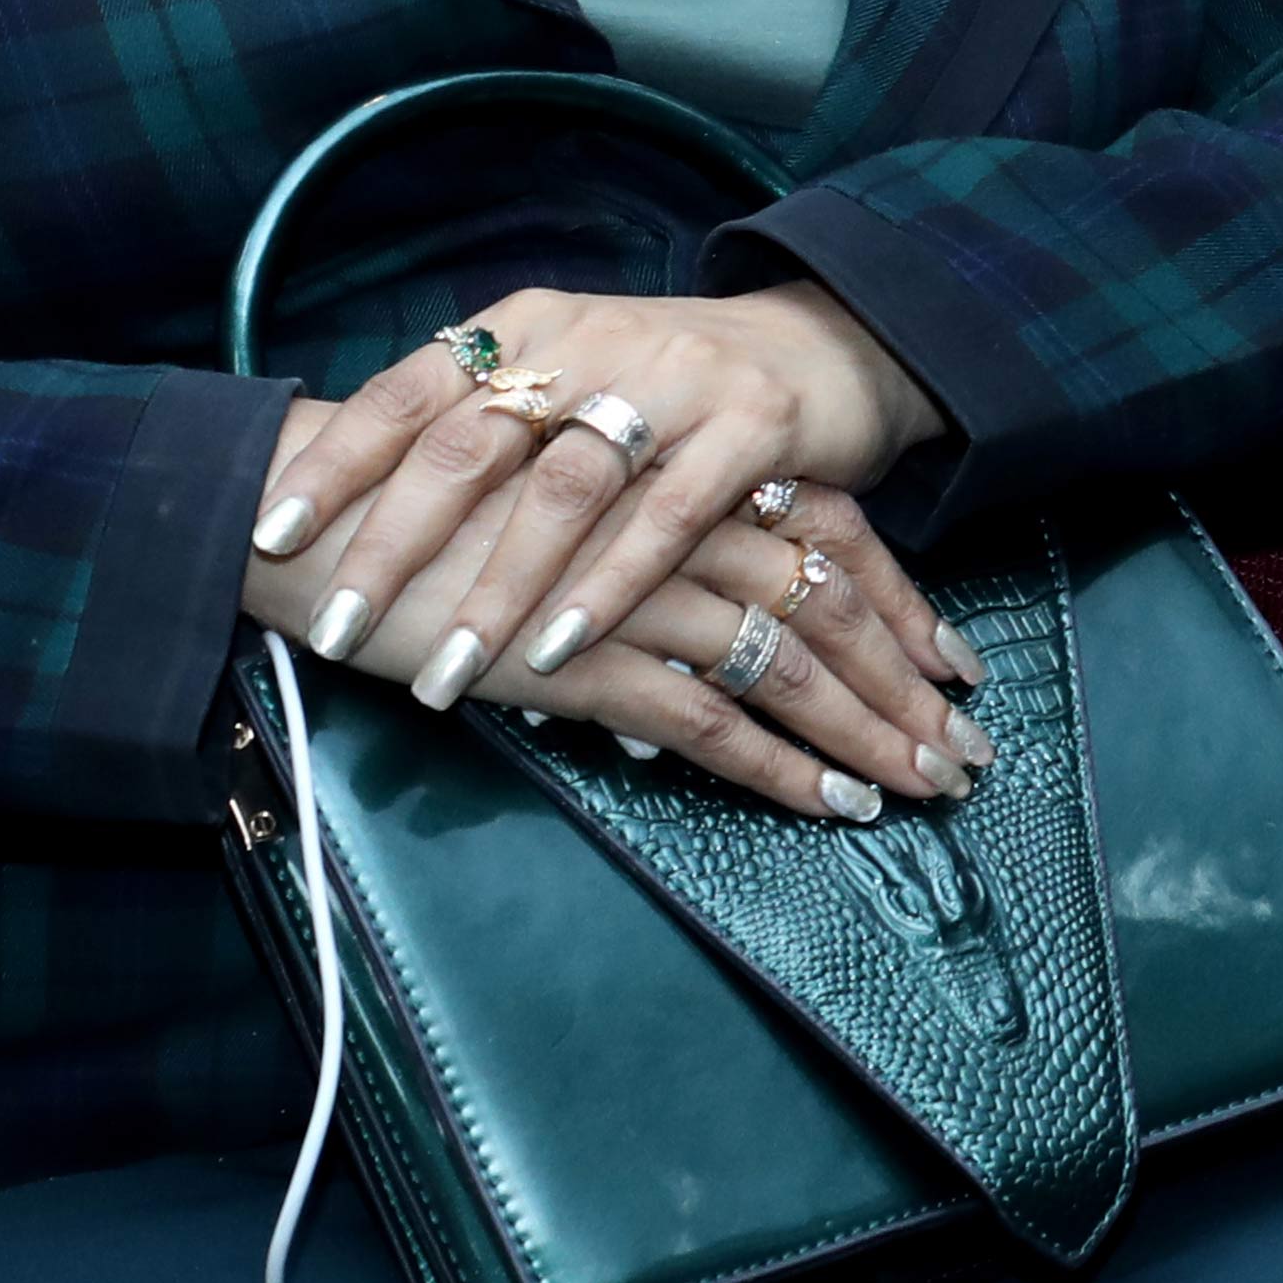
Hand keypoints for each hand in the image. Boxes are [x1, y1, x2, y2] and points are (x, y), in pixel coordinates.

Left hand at [242, 280, 943, 705]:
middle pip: (470, 445)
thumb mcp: (563, 378)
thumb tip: (351, 518)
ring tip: (444, 677)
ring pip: (563, 489)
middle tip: (336, 632)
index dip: (338, 465)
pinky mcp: (754, 424)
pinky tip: (561, 651)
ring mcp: (675, 377)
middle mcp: (588, 339)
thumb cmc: (666, 385)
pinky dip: (609, 588)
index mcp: (524, 326)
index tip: (271, 540)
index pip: (408, 392)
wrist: (828, 340)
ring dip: (497, 591)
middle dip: (394, 548)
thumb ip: (479, 431)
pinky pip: (669, 516)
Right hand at [249, 464, 981, 818]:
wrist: (312, 515)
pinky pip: (713, 724)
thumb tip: (699, 666)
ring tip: (929, 784)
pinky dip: (784, 769)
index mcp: (681, 476)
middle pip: (833, 603)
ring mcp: (634, 593)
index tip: (958, 664)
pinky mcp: (583, 660)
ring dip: (870, 730)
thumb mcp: (562, 521)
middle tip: (970, 747)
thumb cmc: (428, 510)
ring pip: (792, 664)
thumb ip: (640, 567)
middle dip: (908, 682)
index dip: (904, 601)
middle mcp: (676, 526)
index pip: (831, 534)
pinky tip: (837, 805)